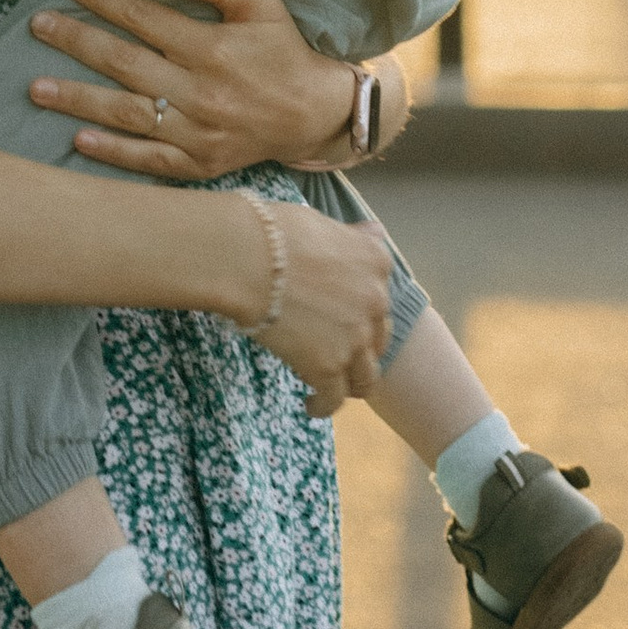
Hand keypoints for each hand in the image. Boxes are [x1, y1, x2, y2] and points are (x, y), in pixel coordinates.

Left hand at [29, 0, 357, 181]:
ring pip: (128, 114)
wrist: (313, 115)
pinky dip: (113, 152)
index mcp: (212, 48)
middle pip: (125, 63)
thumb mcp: (263, 4)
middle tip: (37, 26)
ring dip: (78, 100)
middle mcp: (200, 92)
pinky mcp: (199, 164)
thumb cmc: (282, 51)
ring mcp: (198, 133)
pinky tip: (78, 140)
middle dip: (77, 41)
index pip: (145, 18)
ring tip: (35, 88)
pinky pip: (149, 160)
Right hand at [241, 195, 393, 413]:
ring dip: (352, 383)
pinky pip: (335, 399)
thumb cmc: (274, 232)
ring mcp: (355, 337)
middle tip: (337, 350)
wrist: (248, 258)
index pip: (379, 293)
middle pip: (379, 337)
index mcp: (375, 261)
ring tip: (331, 385)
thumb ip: (351, 238)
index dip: (361, 308)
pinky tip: (310, 405)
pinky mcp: (328, 367)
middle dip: (361, 346)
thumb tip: (374, 233)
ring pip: (366, 377)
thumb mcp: (323, 223)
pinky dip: (323, 405)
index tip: (342, 314)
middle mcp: (375, 301)